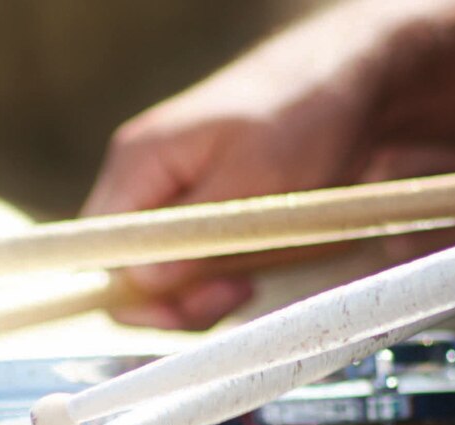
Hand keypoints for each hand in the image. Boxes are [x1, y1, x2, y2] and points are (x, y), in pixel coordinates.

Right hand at [82, 4, 389, 328]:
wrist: (357, 86)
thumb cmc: (307, 112)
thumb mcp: (255, 178)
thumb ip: (193, 234)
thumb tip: (141, 282)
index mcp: (140, 163)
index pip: (97, 249)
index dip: (129, 292)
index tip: (182, 307)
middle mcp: (145, 182)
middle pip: (125, 270)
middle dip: (173, 298)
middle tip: (232, 292)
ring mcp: (173, 200)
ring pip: (160, 277)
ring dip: (200, 293)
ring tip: (245, 280)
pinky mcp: (203, 217)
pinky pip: (191, 267)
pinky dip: (217, 281)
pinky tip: (249, 270)